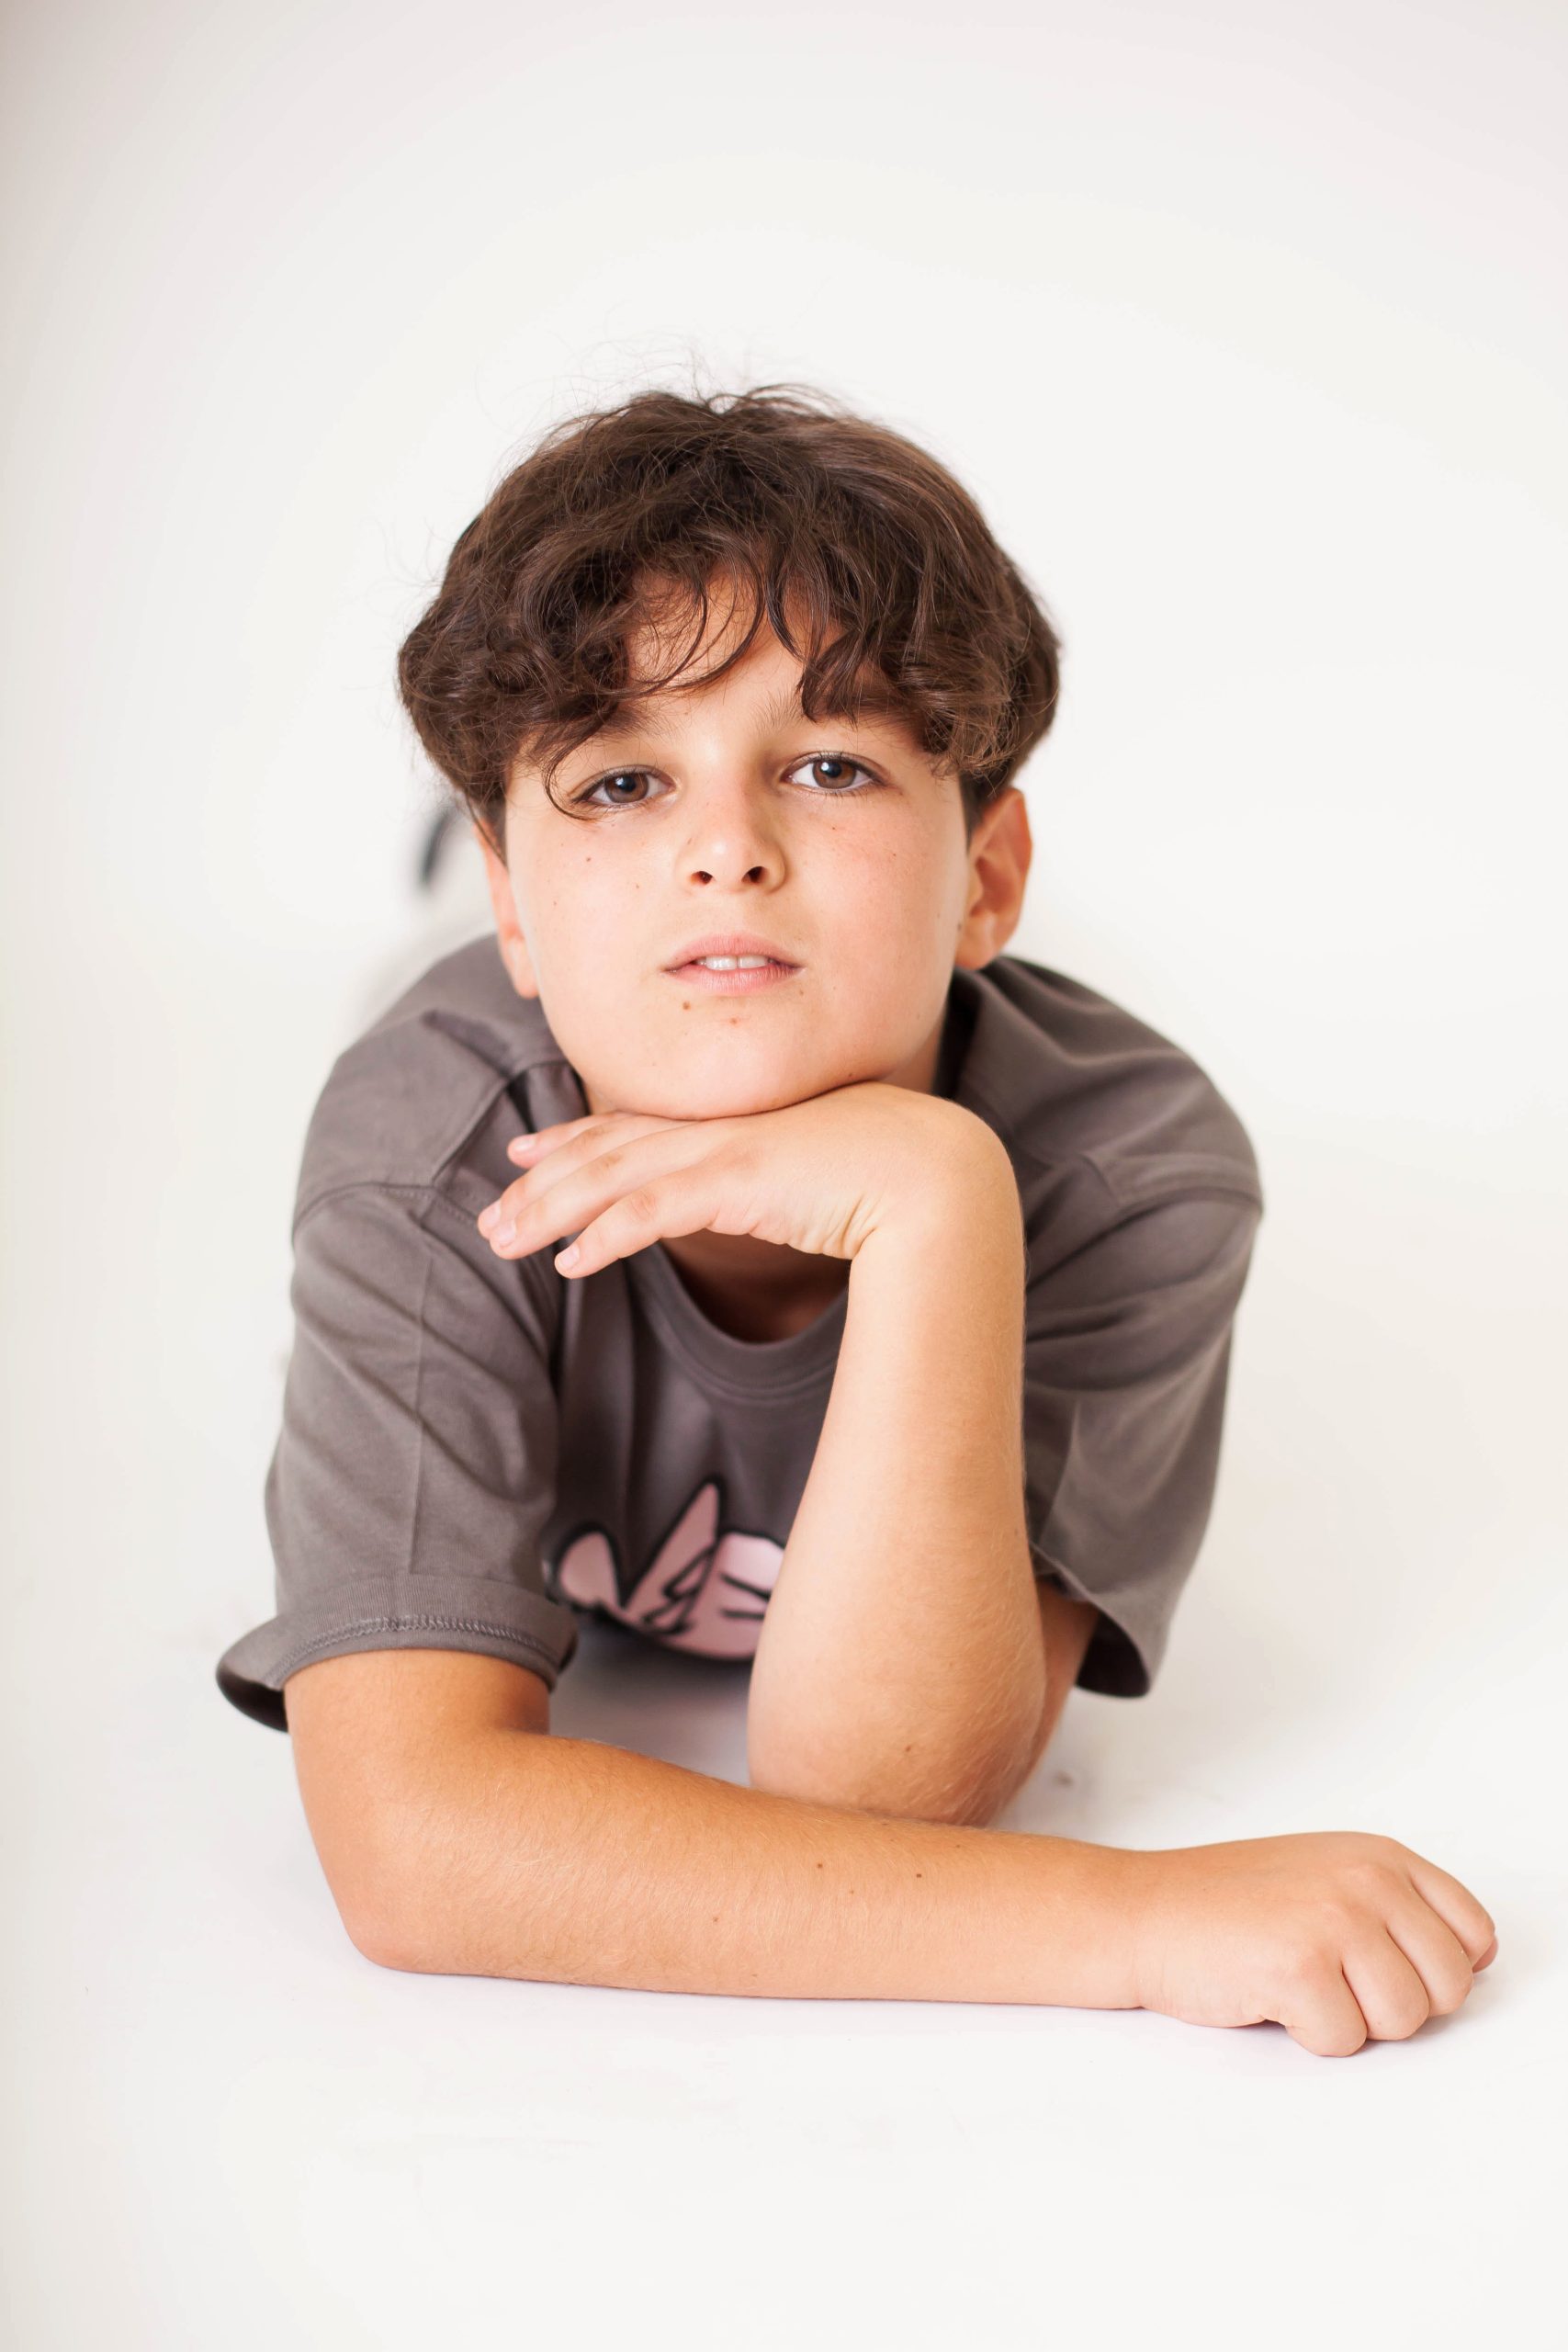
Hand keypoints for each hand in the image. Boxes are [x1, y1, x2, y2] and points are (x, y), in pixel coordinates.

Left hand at [474, 1081, 1006, 1277]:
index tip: (529, 1151)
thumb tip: (777, 1208)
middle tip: (491, 1212)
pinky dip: (603, 1235)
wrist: (942, 1174)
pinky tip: (568, 1264)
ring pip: (612, 1180)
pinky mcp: (737, 1182)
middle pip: (607, 1152)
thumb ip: (785, 1188)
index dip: (576, 1139)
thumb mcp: (820, 1180)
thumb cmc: (898, 1181)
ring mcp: (726, 1152)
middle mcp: (720, 1131)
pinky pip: (651, 1212)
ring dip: (551, 1211)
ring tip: (502, 1240)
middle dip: (542, 1183)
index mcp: (738, 1126)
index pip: (637, 1129)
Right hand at [1125, 1829, 1498, 2056]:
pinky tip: (1269, 1994)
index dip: (1437, 1973)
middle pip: (1447, 1989)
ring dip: (1351, 2021)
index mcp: (1380, 1856)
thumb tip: (1473, 1960)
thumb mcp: (1325, 1875)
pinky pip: (1345, 2043)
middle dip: (1394, 2005)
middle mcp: (1367, 1879)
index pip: (1473, 1935)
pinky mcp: (1302, 1967)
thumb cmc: (1226, 1903)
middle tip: (1333, 1981)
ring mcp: (1336, 1919)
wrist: (1143, 1913)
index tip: (1386, 1971)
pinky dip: (1307, 2036)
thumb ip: (1397, 1906)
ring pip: (1403, 2022)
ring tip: (1299, 1984)